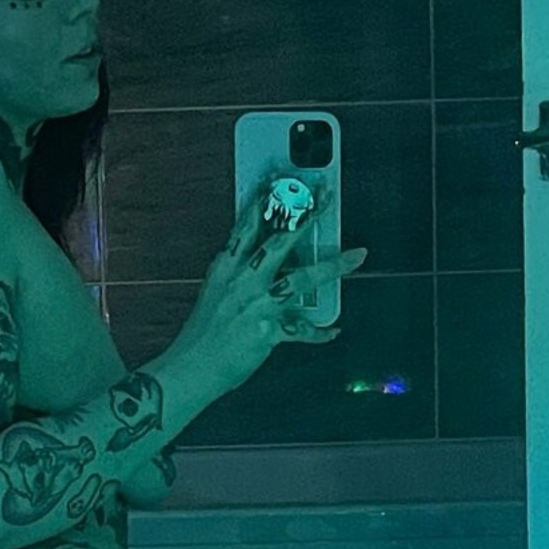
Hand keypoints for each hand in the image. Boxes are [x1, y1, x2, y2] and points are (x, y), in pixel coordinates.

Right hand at [173, 185, 367, 395]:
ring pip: (301, 279)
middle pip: (279, 242)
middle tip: (326, 199)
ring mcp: (256, 305)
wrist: (191, 368)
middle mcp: (242, 282)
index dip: (264, 201)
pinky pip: (302, 329)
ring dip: (333, 266)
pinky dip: (319, 332)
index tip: (279, 180)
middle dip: (306, 218)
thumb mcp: (214, 294)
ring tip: (357, 256)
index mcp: (225, 269)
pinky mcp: (268, 331)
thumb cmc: (201, 335)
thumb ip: (236, 275)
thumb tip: (259, 262)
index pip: (246, 226)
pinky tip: (334, 331)